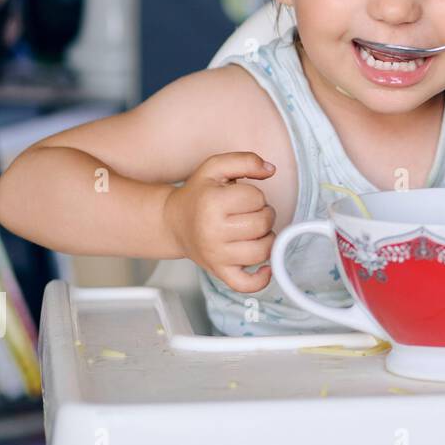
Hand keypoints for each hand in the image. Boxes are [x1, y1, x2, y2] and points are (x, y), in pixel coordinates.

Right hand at [162, 152, 277, 292]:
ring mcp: (216, 255)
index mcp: (212, 203)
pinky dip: (261, 279)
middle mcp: (213, 231)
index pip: (257, 198)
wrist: (173, 222)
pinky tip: (265, 267)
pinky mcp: (220, 272)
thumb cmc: (199, 194)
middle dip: (264, 215)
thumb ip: (245, 160)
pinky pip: (246, 284)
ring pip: (263, 251)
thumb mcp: (215, 167)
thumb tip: (271, 169)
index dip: (255, 195)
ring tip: (254, 232)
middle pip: (263, 224)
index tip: (241, 198)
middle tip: (249, 213)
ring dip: (266, 239)